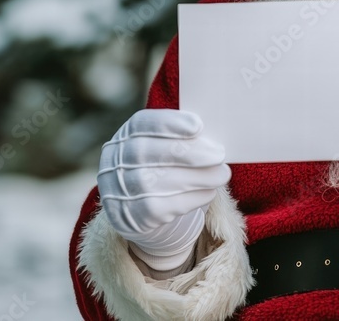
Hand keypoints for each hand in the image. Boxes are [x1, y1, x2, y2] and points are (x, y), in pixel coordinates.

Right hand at [98, 109, 230, 270]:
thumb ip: (184, 138)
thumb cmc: (162, 165)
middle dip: (187, 152)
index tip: (198, 126)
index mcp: (128, 133)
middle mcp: (116, 158)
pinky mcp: (129, 215)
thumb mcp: (166, 144)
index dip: (170, 123)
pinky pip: (160, 207)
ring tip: (222, 175)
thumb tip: (214, 140)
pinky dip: (190, 198)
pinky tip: (209, 192)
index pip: (142, 123)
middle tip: (219, 154)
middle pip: (146, 152)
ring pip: (155, 181)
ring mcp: (118, 188)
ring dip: (195, 178)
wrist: (138, 205)